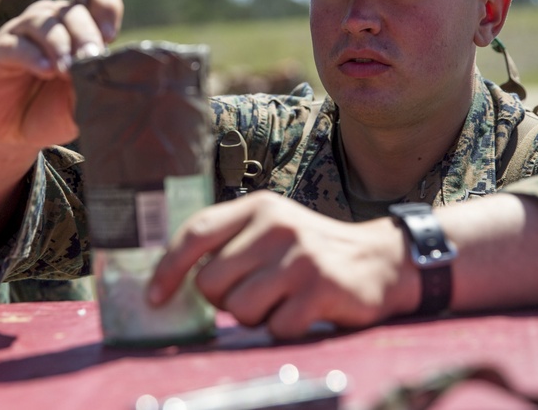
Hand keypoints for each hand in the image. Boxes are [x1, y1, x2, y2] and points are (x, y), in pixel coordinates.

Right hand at [0, 0, 122, 151]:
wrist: (13, 135)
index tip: (110, 36)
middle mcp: (51, 23)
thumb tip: (115, 70)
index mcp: (78, 27)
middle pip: (72, 10)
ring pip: (43, 22)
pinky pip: (16, 45)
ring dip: (60, 44)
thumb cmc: (52, 112)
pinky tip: (45, 71)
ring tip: (67, 70)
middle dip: (85, 33)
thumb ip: (99, 83)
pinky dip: (33, 56)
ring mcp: (22, 34)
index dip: (106, 7)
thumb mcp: (84, 100)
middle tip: (91, 58)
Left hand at [147, 190, 419, 339]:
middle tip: (253, 294)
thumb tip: (172, 282)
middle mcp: (277, 225)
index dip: (168, 269)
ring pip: (239, 309)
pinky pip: (275, 328)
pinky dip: (285, 329)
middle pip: (211, 282)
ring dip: (255, 317)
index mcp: (259, 207)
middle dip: (224, 301)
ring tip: (282, 301)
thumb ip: (230, 244)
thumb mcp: (272, 229)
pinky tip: (305, 311)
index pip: (196, 233)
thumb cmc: (311, 250)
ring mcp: (300, 257)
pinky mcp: (321, 288)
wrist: (381, 260)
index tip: (156, 299)